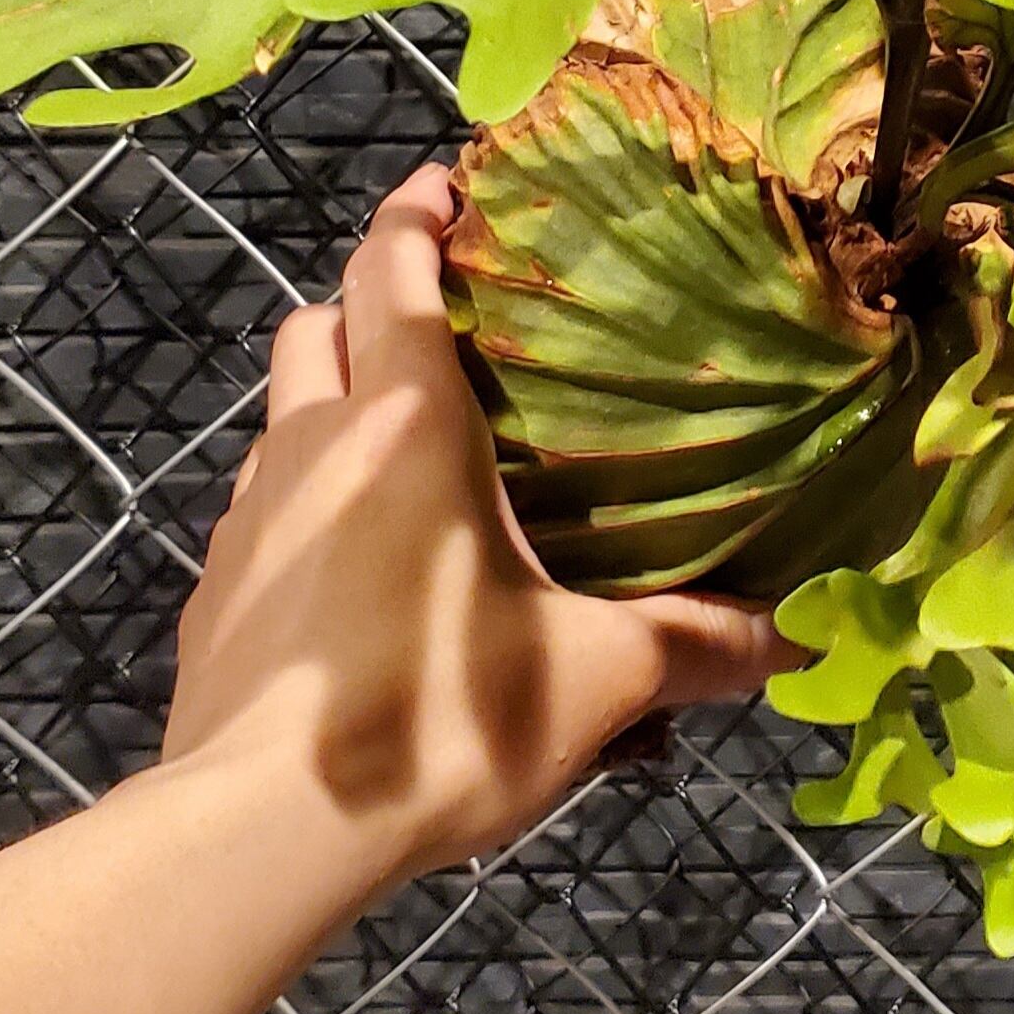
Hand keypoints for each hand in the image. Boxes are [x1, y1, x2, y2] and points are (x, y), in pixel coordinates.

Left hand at [161, 164, 794, 888]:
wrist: (262, 827)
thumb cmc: (440, 715)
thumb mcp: (595, 682)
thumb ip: (696, 646)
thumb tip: (799, 635)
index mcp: (407, 421)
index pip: (390, 267)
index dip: (414, 214)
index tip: (445, 186)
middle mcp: (315, 442)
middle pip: (318, 321)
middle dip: (367, 300)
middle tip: (437, 319)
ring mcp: (248, 516)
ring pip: (282, 413)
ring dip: (330, 400)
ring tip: (402, 447)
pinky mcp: (214, 593)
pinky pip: (260, 508)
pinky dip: (303, 500)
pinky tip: (354, 565)